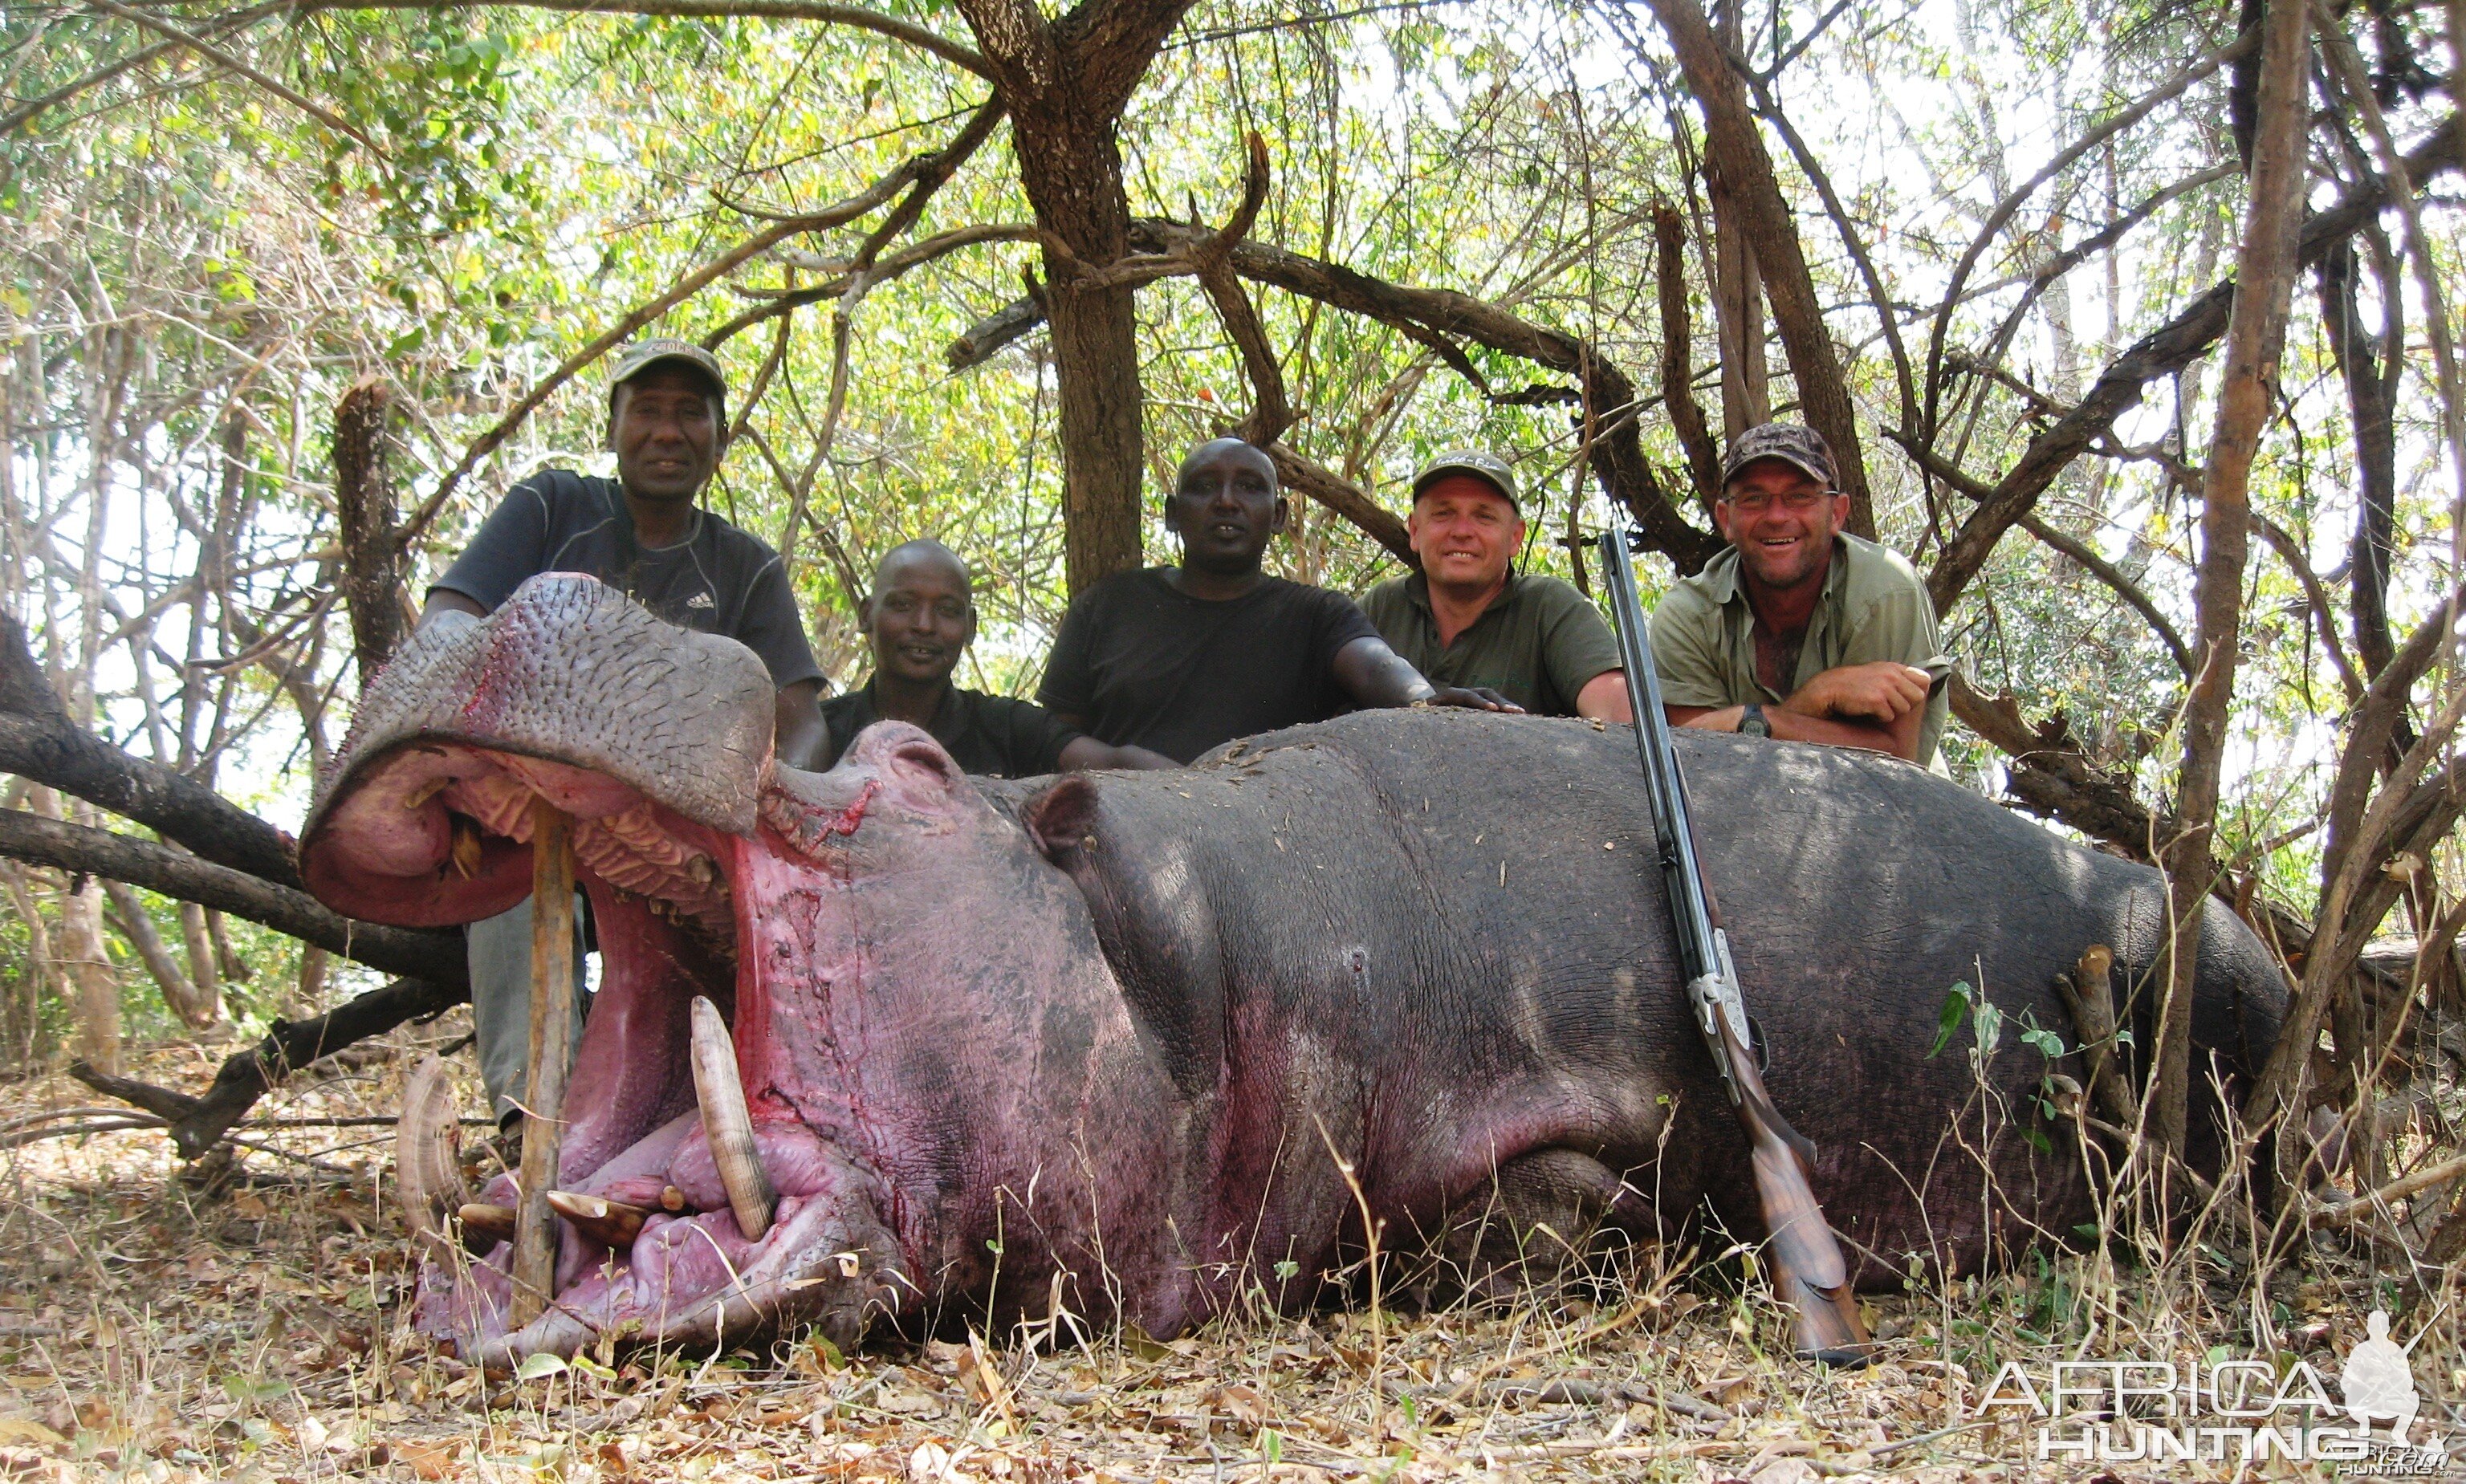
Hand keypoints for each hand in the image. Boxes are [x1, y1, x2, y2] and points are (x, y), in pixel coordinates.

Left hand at [1421, 685, 1522, 712]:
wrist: (1434, 702)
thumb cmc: (1430, 709)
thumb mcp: (1428, 707)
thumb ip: (1429, 706)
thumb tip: (1426, 705)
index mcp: (1456, 694)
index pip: (1471, 697)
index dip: (1482, 702)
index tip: (1493, 709)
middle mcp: (1471, 692)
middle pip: (1488, 694)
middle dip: (1501, 703)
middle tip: (1513, 711)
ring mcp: (1479, 696)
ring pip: (1496, 698)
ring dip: (1508, 705)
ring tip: (1522, 713)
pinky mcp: (1485, 702)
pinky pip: (1499, 704)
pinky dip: (1509, 709)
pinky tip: (1522, 716)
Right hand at [1782, 662, 1930, 722]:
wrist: (1828, 690)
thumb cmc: (1853, 685)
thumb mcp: (1878, 672)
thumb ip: (1899, 675)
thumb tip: (1926, 680)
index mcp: (1894, 667)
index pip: (1923, 679)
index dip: (1914, 691)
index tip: (1901, 694)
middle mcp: (1892, 674)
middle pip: (1917, 698)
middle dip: (1903, 703)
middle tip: (1885, 702)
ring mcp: (1885, 686)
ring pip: (1904, 709)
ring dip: (1890, 711)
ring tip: (1873, 705)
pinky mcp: (1876, 700)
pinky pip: (1889, 716)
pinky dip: (1878, 717)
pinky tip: (1866, 710)